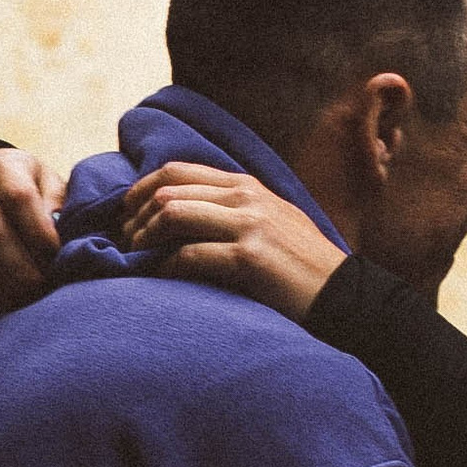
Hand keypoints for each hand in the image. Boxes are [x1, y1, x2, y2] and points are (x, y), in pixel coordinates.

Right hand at [0, 147, 62, 310]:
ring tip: (15, 299)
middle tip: (36, 291)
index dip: (38, 234)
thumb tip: (58, 230)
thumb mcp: (45, 183)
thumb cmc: (21, 187)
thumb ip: (57, 203)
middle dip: (18, 268)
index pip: (19, 198)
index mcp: (2, 164)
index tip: (54, 260)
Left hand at [120, 164, 341, 320]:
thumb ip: (233, 211)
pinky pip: (188, 255)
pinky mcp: (249, 258)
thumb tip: (181, 214)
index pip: (178, 170)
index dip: (142, 189)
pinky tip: (157, 278)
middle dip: (136, 215)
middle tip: (123, 239)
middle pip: (168, 189)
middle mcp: (247, 197)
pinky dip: (164, 267)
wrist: (344, 296)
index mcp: (248, 185)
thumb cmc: (302, 267)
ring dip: (144, 237)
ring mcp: (249, 225)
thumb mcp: (271, 222)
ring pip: (172, 214)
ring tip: (134, 257)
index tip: (126, 213)